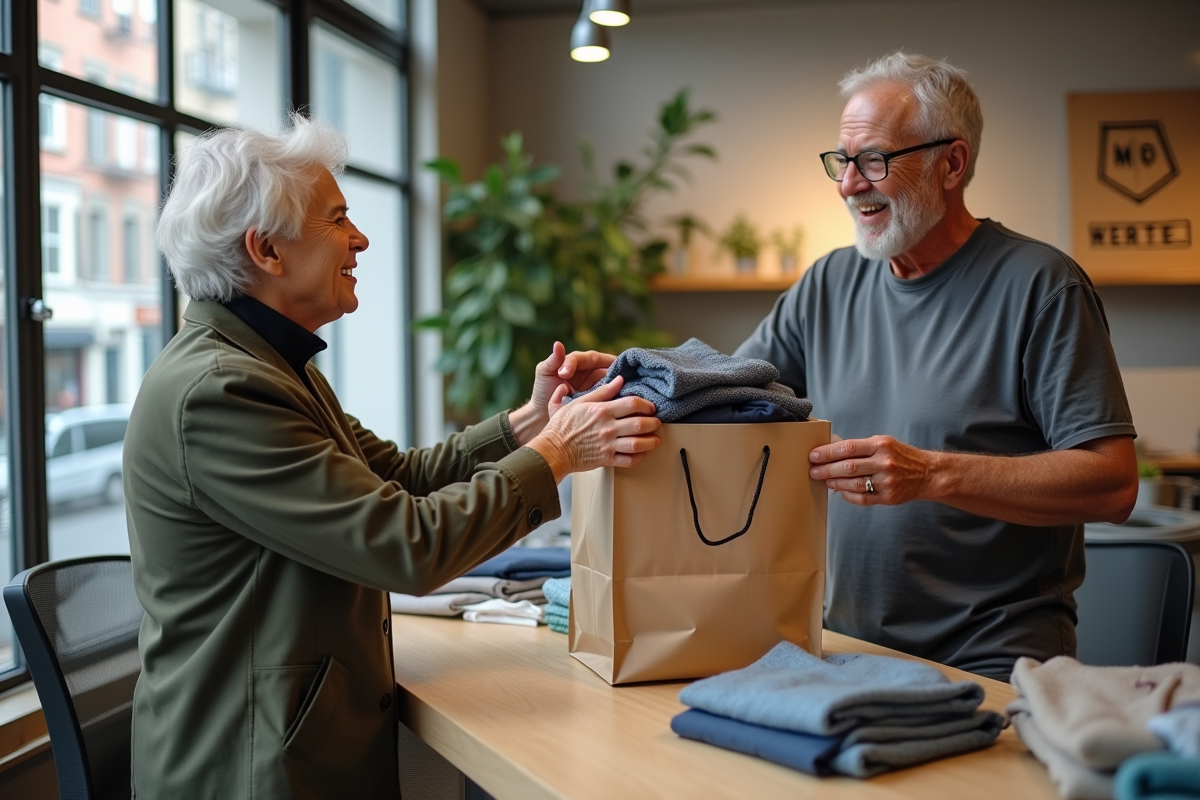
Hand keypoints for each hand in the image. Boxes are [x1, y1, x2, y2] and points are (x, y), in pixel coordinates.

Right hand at [528, 376, 660, 481]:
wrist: (552, 450)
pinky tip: (642, 453)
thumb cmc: (562, 426)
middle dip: (653, 423)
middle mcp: (607, 428)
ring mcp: (608, 445)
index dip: (646, 405)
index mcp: (601, 411)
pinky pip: (628, 460)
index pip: (632, 404)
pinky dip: (639, 457)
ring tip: (655, 439)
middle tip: (656, 422)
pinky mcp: (606, 460)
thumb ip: (601, 391)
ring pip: (638, 444)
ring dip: (651, 441)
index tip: (650, 407)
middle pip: (640, 424)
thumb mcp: (579, 402)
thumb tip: (618, 380)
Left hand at [534, 342, 612, 412]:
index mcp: (580, 361)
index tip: (564, 374)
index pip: (590, 357)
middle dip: (615, 371)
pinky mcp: (600, 399)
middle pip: (609, 367)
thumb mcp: (544, 373)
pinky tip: (619, 400)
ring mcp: (598, 385)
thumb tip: (558, 344)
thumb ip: (553, 360)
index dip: (586, 363)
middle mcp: (592, 370)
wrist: (543, 414)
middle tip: (617, 377)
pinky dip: (617, 396)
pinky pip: (611, 395)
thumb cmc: (543, 390)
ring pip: (614, 380)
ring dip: (619, 384)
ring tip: (622, 387)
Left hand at [808, 435, 933, 505]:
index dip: (828, 452)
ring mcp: (887, 481)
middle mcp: (884, 463)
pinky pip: (862, 498)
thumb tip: (831, 448)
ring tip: (825, 481)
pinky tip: (840, 491)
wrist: (927, 473)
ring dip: (835, 483)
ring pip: (853, 484)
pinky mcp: (888, 497)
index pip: (848, 447)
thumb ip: (859, 447)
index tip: (814, 456)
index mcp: (881, 445)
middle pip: (848, 467)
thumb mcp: (883, 443)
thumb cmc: (900, 456)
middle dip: (826, 469)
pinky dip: (848, 495)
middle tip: (814, 471)